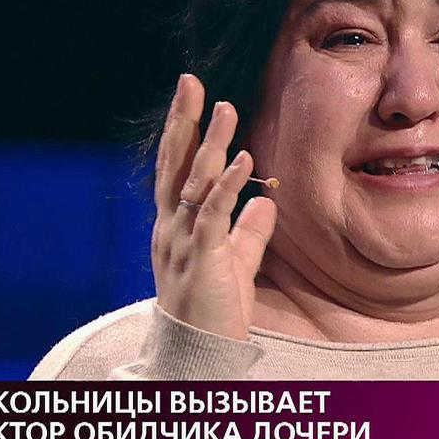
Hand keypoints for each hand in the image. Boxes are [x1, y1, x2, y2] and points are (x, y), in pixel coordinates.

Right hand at [150, 74, 277, 340]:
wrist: (198, 356)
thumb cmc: (213, 312)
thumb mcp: (235, 264)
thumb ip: (249, 231)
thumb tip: (266, 200)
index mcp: (175, 227)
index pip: (175, 169)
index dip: (182, 132)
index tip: (191, 97)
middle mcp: (171, 228)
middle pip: (175, 164)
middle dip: (183, 121)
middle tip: (190, 82)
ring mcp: (182, 242)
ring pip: (195, 182)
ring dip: (211, 143)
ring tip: (225, 108)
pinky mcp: (202, 258)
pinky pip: (214, 214)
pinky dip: (228, 184)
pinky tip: (242, 159)